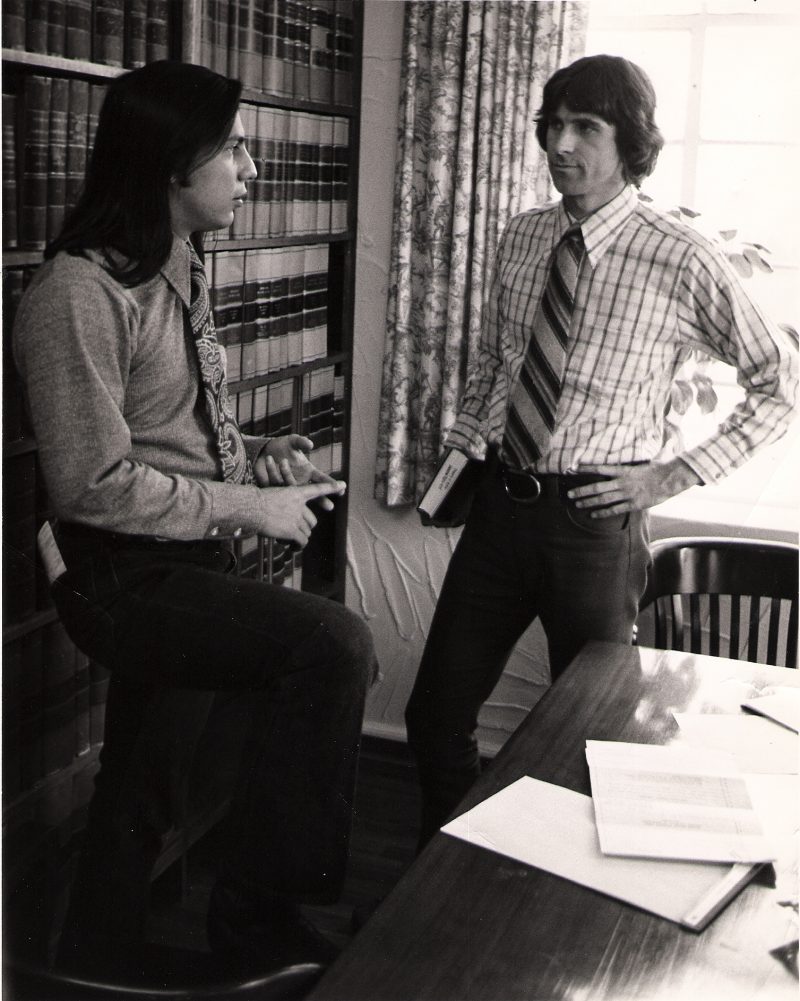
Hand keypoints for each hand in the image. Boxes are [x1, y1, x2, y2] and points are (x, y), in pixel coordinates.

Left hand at [254, 435, 341, 510]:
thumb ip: (301, 442)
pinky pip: (274, 482)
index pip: (321, 479)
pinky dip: (272, 471)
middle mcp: (300, 481)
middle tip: (330, 506)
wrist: (264, 451)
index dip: (331, 484)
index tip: (341, 488)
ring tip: (283, 461)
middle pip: (312, 493)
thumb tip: (310, 444)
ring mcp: (288, 486)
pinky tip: (270, 460)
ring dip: (288, 475)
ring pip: (292, 487)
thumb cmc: (283, 446)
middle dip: (321, 500)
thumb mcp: (293, 442)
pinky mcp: (273, 487)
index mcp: (308, 471)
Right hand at [255, 481, 346, 547]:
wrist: (250, 508)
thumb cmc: (255, 502)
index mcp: (295, 493)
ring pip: (306, 532)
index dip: (330, 487)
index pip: (317, 489)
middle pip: (312, 520)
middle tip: (296, 532)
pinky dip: (299, 546)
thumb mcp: (271, 495)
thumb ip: (282, 504)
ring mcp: (297, 518)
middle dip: (306, 528)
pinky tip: (293, 548)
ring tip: (288, 541)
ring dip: (299, 538)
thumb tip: (283, 516)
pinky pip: (302, 541)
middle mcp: (299, 505)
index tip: (343, 486)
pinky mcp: (292, 530)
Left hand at [566, 459, 701, 517]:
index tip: (574, 468)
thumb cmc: (660, 469)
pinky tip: (593, 514)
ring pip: (604, 499)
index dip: (587, 468)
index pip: (602, 467)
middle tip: (569, 494)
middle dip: (582, 491)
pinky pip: (615, 509)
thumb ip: (638, 456)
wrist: (673, 480)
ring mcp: (628, 494)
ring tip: (577, 504)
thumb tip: (639, 442)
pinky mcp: (634, 504)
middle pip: (598, 487)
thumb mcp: (646, 459)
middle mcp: (623, 482)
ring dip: (589, 502)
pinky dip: (603, 512)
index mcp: (625, 470)